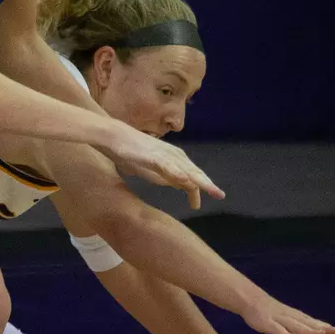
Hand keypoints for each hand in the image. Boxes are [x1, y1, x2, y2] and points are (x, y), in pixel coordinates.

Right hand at [103, 126, 223, 209]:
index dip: (204, 186)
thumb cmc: (132, 153)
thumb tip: (181, 185)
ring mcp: (163, 154)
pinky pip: (167, 166)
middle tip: (220, 195)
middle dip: (207, 184)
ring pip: (184, 169)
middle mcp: (173, 155)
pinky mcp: (152, 155)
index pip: (193, 174)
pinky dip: (177, 173)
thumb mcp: (153, 170)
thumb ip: (167, 176)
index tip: (215, 196)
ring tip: (210, 190)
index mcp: (174, 159)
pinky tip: (185, 180)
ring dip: (198, 180)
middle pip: (194, 171)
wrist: (114, 137)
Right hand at [242, 296, 334, 333]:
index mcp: (299, 319)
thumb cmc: (272, 313)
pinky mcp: (268, 323)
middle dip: (326, 330)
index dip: (331, 333)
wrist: (251, 300)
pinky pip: (278, 330)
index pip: (318, 326)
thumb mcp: (291, 320)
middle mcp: (293, 318)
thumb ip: (305, 327)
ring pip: (297, 326)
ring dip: (310, 330)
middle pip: (311, 325)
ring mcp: (281, 320)